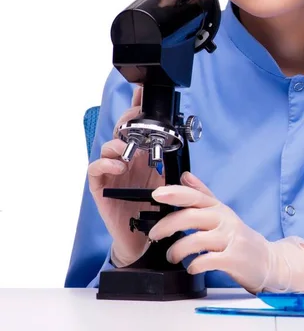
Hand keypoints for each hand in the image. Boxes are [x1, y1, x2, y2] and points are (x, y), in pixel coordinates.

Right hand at [88, 86, 164, 266]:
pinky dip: (105, 164)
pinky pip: (95, 170)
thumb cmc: (154, 210)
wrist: (143, 238)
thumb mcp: (168, 182)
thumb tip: (181, 146)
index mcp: (142, 157)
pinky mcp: (100, 188)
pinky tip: (118, 166)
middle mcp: (126, 161)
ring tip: (127, 149)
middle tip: (135, 118)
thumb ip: (171, 165)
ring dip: (116, 143)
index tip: (142, 92)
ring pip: (106, 147)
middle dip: (127, 120)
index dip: (138, 109)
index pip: (138, 128)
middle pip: (121, 131)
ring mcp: (111, 173)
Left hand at [148, 172, 303, 293]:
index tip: (157, 194)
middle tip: (154, 235)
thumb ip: (203, 194)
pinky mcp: (234, 259)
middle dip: (167, 225)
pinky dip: (194, 264)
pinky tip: (191, 267)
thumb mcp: (223, 212)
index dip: (175, 193)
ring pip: (196, 240)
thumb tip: (185, 176)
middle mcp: (225, 220)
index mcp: (219, 209)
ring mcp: (231, 239)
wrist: (268, 261)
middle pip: (191, 217)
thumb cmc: (240, 238)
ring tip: (172, 256)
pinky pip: (208, 260)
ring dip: (177, 249)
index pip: (195, 196)